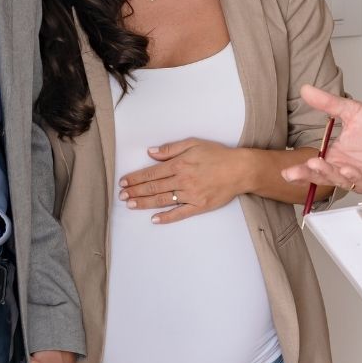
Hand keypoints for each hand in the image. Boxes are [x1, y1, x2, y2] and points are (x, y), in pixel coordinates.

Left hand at [119, 138, 243, 223]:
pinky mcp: (199, 206)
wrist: (240, 169)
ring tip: (130, 205)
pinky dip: (166, 217)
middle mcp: (182, 180)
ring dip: (144, 203)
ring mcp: (191, 195)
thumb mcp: (194, 143)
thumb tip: (151, 152)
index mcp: (179, 164)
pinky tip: (154, 219)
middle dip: (135, 191)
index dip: (135, 178)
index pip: (151, 173)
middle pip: (153, 188)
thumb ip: (171, 148)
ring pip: (162, 200)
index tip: (123, 182)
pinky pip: (180, 213)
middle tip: (121, 196)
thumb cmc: (218, 154)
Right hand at [279, 85, 361, 193]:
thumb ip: (328, 103)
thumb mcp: (353, 111)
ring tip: (318, 166)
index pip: (314, 166)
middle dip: (309, 175)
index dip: (301, 170)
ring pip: (342, 182)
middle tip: (295, 172)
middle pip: (324, 177)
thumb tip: (306, 89)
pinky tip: (348, 171)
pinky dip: (356, 180)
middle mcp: (346, 169)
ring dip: (330, 175)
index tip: (287, 170)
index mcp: (337, 155)